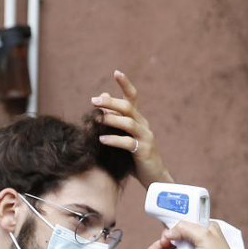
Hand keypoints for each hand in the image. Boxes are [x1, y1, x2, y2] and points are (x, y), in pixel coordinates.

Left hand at [92, 70, 171, 186]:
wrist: (153, 176)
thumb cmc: (134, 157)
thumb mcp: (124, 136)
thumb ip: (114, 120)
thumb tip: (102, 99)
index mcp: (139, 120)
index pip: (133, 97)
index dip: (125, 84)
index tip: (116, 72)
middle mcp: (144, 125)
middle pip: (128, 107)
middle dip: (111, 102)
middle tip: (94, 100)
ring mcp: (145, 137)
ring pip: (128, 123)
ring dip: (111, 119)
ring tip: (96, 119)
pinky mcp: (144, 151)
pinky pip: (127, 142)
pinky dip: (113, 140)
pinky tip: (101, 140)